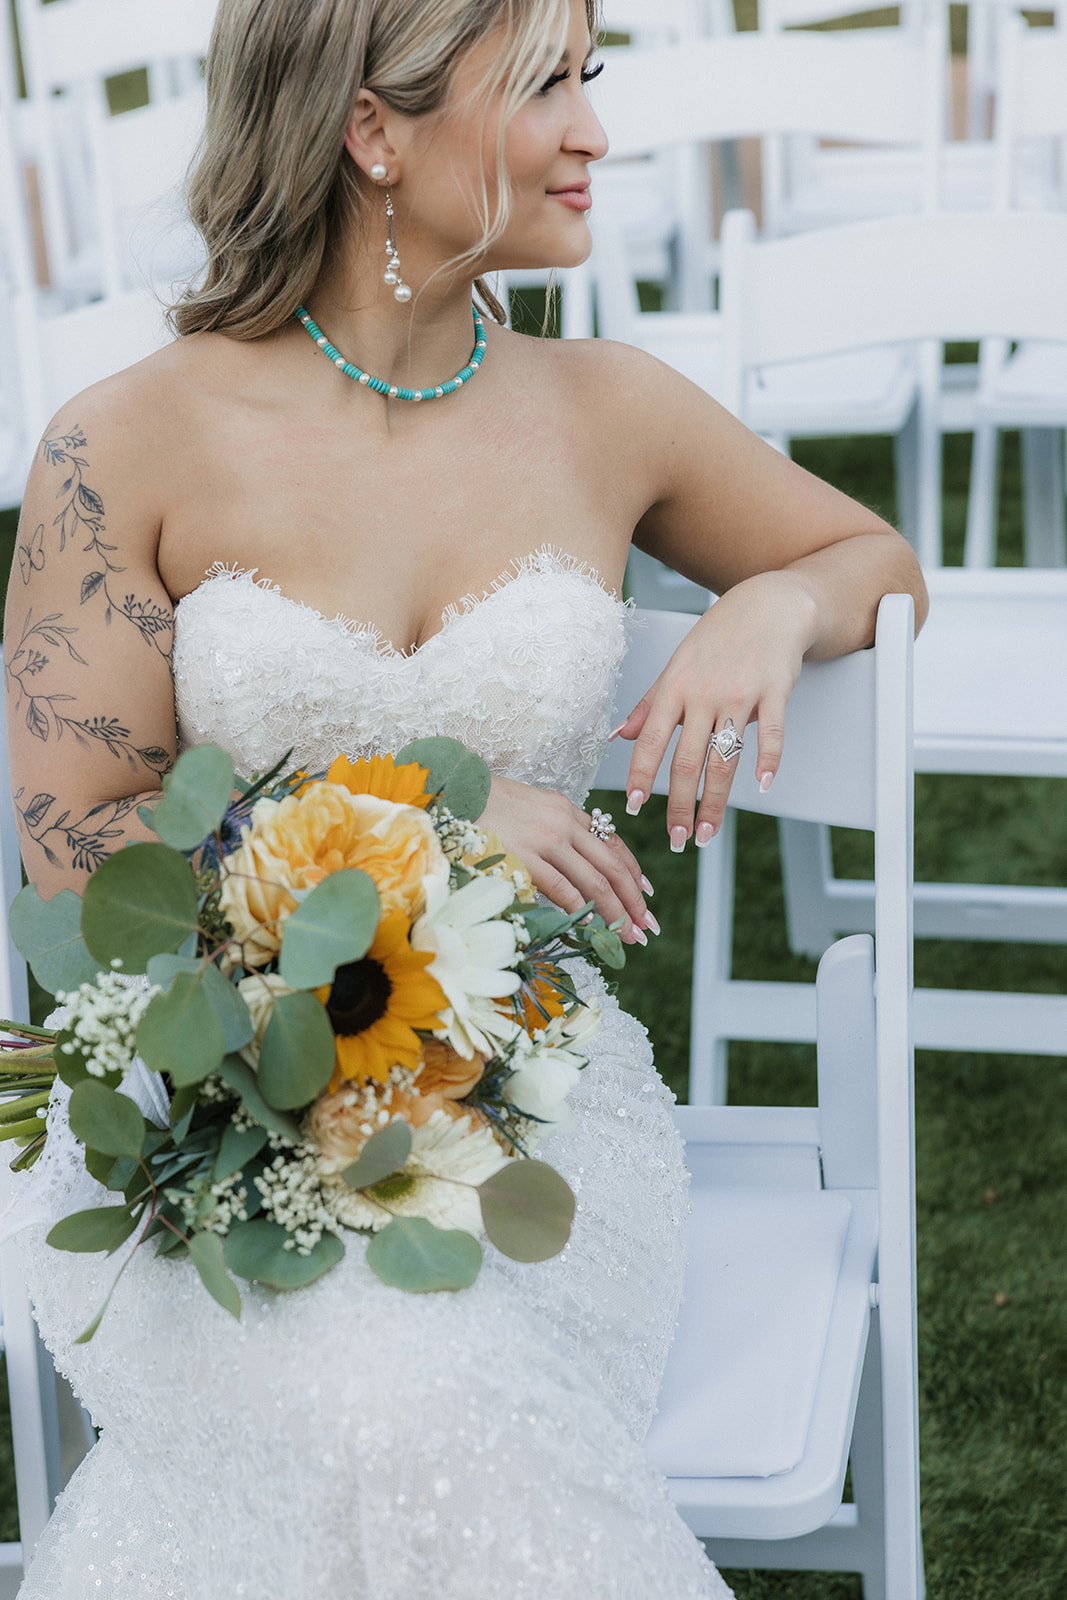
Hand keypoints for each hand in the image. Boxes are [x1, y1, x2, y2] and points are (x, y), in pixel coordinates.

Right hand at [479, 775, 656, 945]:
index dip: (634, 872)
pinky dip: (581, 911)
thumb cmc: (485, 806)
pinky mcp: (525, 858)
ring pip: (595, 882)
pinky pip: (563, 890)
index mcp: (567, 810)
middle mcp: (564, 823)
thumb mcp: (530, 809)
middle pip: (612, 866)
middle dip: (634, 900)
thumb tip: (573, 863)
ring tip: (626, 936)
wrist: (454, 793)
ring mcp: (546, 841)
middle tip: (646, 926)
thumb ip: (555, 832)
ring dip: (615, 913)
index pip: (612, 843)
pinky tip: (591, 928)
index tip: (645, 895)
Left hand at [613, 572, 817, 849]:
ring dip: (715, 800)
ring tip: (706, 832)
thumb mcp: (676, 666)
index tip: (633, 808)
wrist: (767, 606)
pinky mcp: (774, 692)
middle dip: (679, 805)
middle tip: (676, 839)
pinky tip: (763, 786)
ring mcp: (739, 694)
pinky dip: (768, 761)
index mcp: (674, 688)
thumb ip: (649, 705)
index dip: (640, 776)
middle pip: (687, 760)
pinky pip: (770, 733)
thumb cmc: (718, 639)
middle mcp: (703, 693)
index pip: (651, 740)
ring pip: (724, 757)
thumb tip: (619, 737)